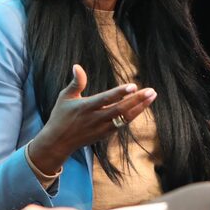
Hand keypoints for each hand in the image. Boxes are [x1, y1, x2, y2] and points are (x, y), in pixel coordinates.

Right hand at [27, 64, 156, 174]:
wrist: (58, 142)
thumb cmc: (60, 116)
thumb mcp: (64, 97)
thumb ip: (76, 83)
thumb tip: (77, 66)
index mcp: (85, 107)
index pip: (106, 99)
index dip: (120, 93)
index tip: (133, 86)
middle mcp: (95, 118)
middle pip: (120, 109)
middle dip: (137, 100)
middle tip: (152, 91)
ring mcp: (102, 128)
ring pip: (124, 118)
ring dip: (139, 108)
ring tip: (151, 97)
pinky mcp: (105, 134)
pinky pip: (122, 124)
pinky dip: (132, 115)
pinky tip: (141, 106)